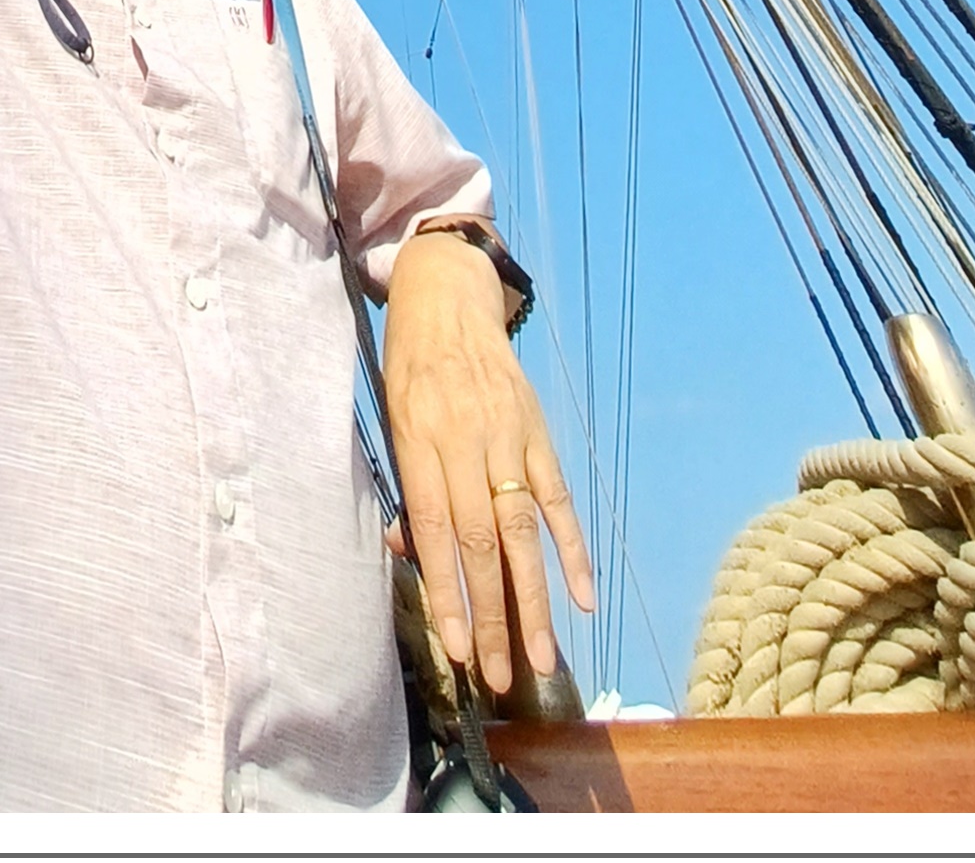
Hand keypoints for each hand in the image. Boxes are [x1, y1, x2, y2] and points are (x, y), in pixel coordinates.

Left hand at [382, 229, 593, 695]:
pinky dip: (572, 548)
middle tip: (501, 676)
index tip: (459, 649)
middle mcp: (467, 441)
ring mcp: (509, 436)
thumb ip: (410, 486)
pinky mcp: (538, 431)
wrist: (447, 298)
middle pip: (483, 541)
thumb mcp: (392, 418)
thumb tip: (414, 552)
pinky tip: (582, 596)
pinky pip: (558, 497)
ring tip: (541, 657)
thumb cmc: (409, 368)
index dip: (448, 594)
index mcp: (420, 440)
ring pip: (524, 529)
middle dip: (493, 616)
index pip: (438, 531)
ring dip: (535, 599)